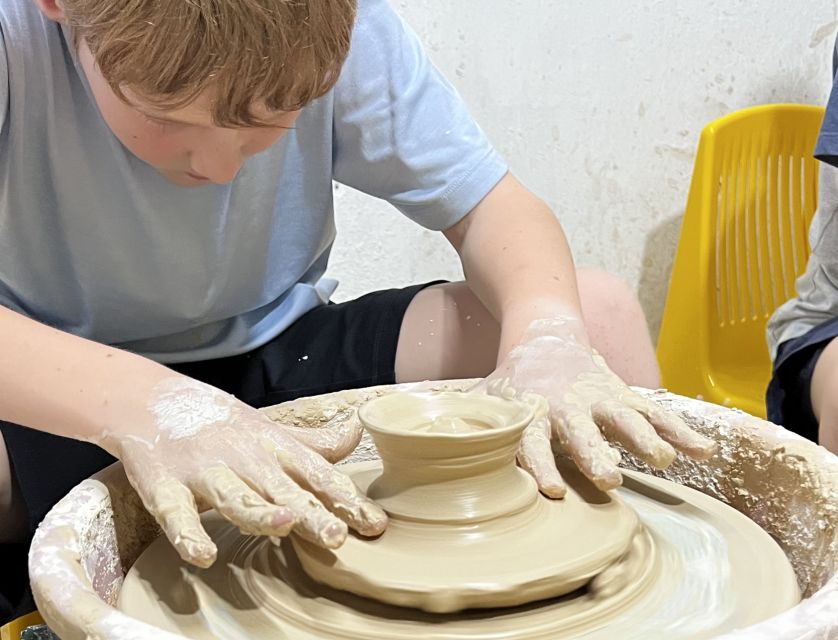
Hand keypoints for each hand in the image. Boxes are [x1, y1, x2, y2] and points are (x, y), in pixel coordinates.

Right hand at [105, 378, 386, 566]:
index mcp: (272, 447)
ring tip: (283, 524)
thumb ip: (315, 443)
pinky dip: (187, 533)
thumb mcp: (270, 431)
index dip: (345, 498)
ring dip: (258, 512)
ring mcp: (203, 471)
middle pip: (282, 489)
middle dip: (310, 512)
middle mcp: (244, 458)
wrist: (149, 400)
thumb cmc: (220, 425)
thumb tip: (359, 431)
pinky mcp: (164, 485)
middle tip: (337, 535)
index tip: (374, 523)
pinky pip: (175, 513)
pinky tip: (203, 554)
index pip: (316, 474)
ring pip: (235, 496)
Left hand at [475, 318, 716, 495]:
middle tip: (611, 480)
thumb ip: (459, 422)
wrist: (545, 330)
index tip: (547, 489)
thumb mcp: (483, 396)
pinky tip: (705, 452)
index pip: (533, 442)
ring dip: (645, 440)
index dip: (539, 464)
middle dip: (596, 455)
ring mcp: (600, 399)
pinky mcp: (624, 395)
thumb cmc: (513, 377)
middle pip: (584, 433)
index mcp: (532, 411)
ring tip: (665, 460)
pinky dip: (680, 431)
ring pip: (627, 419)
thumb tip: (408, 438)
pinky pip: (656, 413)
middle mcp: (569, 406)